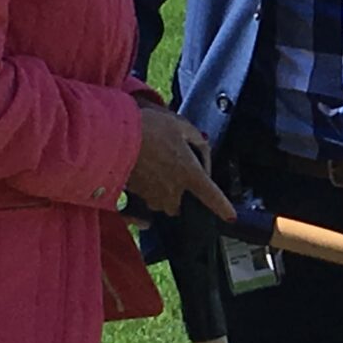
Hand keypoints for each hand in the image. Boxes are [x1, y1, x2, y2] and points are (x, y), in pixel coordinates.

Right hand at [123, 103, 234, 221]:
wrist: (113, 136)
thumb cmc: (150, 128)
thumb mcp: (180, 125)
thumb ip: (196, 140)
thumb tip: (200, 150)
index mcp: (190, 174)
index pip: (211, 196)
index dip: (223, 207)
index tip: (230, 217)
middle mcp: (173, 191)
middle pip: (181, 203)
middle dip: (179, 192)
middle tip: (171, 169)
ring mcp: (152, 196)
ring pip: (161, 201)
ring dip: (161, 190)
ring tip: (153, 166)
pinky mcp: (134, 196)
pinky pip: (143, 197)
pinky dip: (144, 187)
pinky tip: (140, 169)